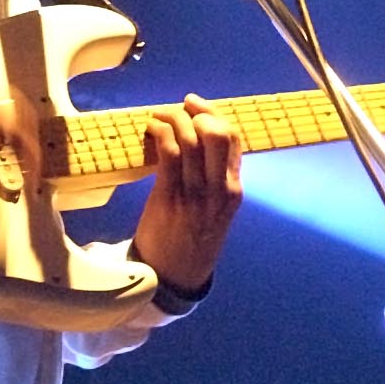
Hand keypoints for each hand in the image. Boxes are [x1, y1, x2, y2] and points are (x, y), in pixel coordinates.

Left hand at [131, 94, 243, 296]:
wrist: (174, 278)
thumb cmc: (192, 241)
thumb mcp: (216, 212)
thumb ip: (216, 181)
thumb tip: (198, 142)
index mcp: (234, 191)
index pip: (234, 140)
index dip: (215, 114)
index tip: (196, 105)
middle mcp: (220, 190)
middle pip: (217, 133)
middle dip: (198, 111)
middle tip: (179, 108)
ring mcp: (195, 194)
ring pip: (191, 139)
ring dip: (173, 118)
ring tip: (158, 116)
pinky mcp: (169, 198)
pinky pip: (168, 153)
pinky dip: (159, 132)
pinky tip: (150, 130)